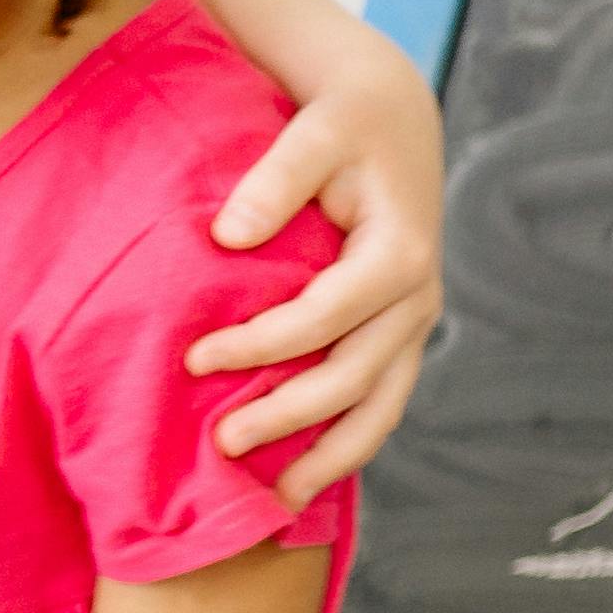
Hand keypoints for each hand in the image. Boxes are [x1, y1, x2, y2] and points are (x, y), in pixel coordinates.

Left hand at [186, 55, 444, 501]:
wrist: (389, 115)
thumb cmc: (340, 122)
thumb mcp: (313, 130)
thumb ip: (275, 180)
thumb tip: (230, 237)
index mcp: (399, 252)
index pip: (325, 317)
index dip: (262, 345)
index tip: (196, 360)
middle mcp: (417, 296)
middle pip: (355, 377)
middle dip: (289, 417)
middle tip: (221, 444)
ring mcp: (413, 320)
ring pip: (381, 405)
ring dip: (331, 455)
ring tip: (277, 498)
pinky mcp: (399, 331)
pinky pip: (380, 399)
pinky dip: (346, 438)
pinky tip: (303, 473)